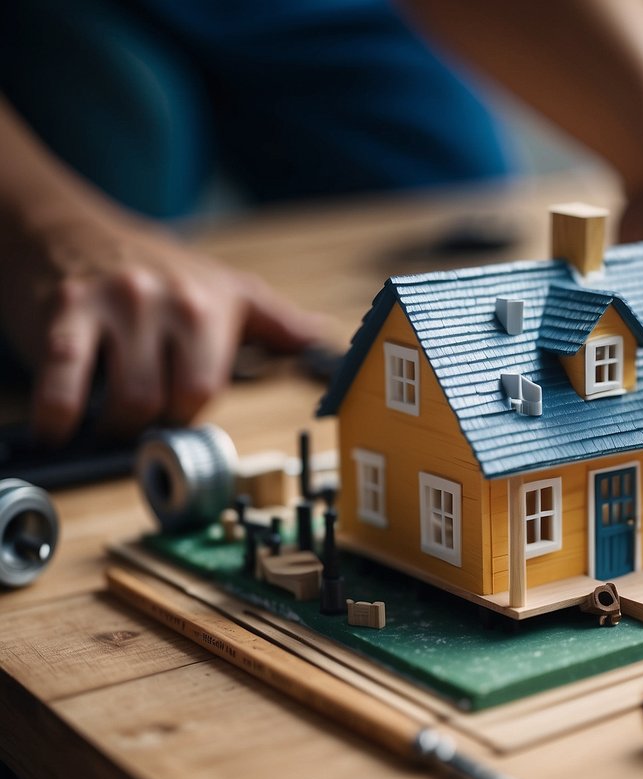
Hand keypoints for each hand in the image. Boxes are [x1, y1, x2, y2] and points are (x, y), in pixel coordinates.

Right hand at [1, 211, 326, 442]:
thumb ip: (273, 319)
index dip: (189, 412)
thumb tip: (322, 337)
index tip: (177, 413)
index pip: (208, 387)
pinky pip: (62, 383)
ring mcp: (112, 305)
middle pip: (167, 399)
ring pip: (124, 399)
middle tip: (141, 418)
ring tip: (107, 418)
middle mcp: (164, 300)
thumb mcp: (224, 286)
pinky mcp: (62, 311)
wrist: (68, 226)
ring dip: (113, 425)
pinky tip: (59, 427)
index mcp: (208, 303)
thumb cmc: (155, 268)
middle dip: (153, 422)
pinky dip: (59, 417)